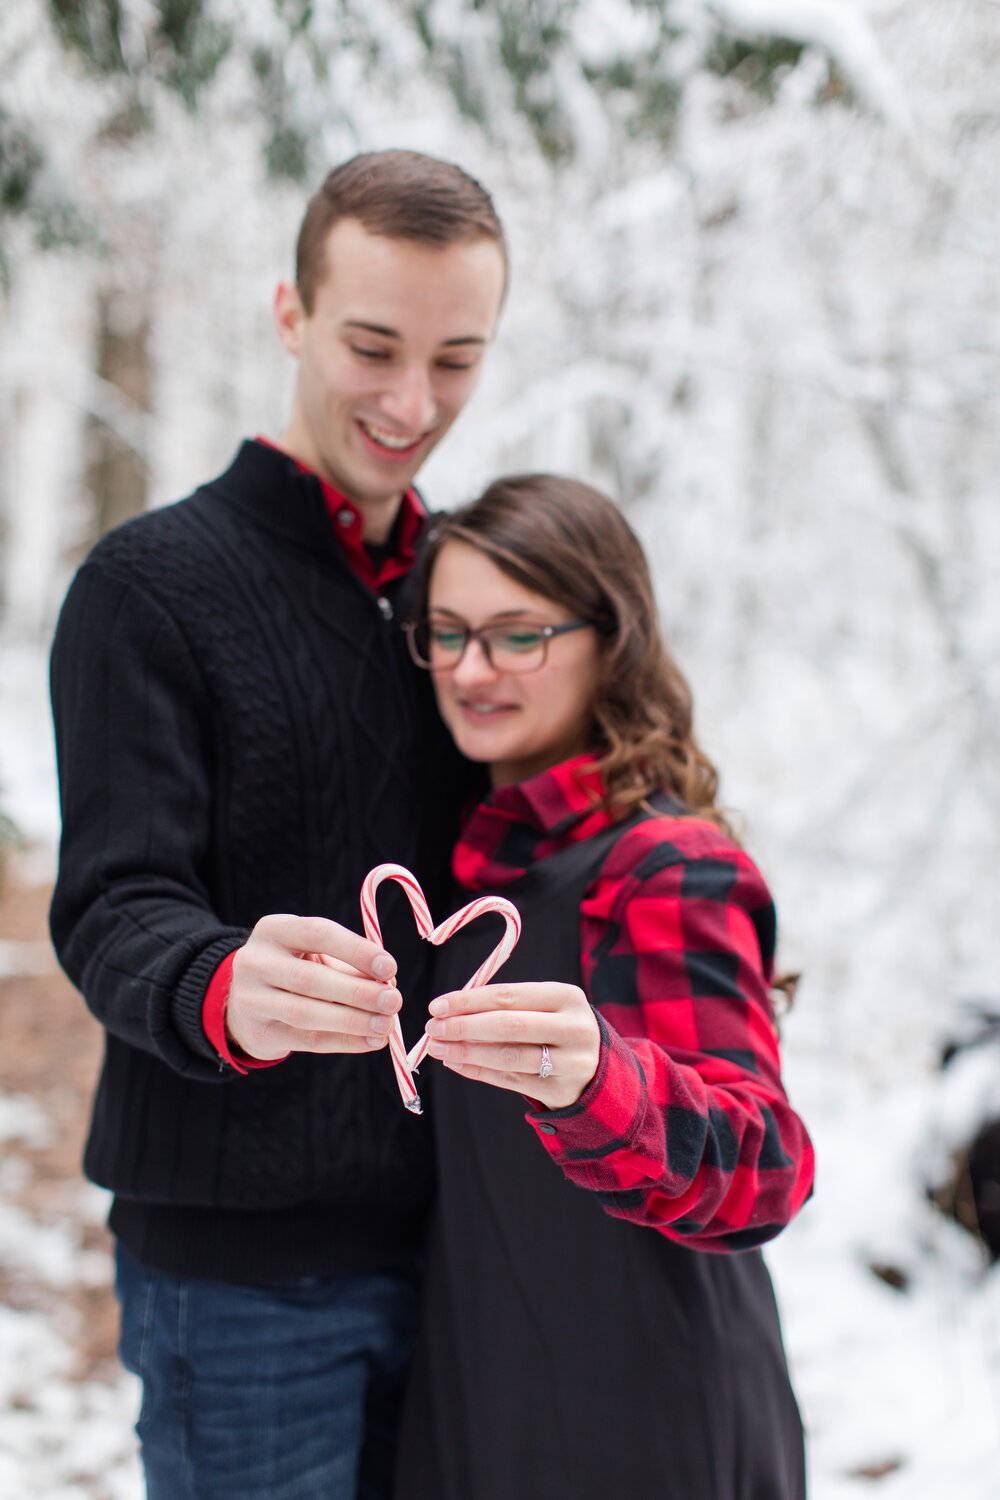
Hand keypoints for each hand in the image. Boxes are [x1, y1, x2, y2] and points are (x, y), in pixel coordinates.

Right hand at [226, 913, 400, 1059]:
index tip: (389, 967)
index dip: (356, 950)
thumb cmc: (295, 967)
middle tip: (393, 1001)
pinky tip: (370, 1041)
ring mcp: (251, 999)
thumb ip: (349, 965)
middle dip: (357, 992)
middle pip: (309, 978)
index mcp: (274, 929)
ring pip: (306, 1013)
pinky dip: (344, 1042)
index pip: (317, 933)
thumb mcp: (314, 954)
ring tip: (386, 1025)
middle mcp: (255, 962)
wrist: (247, 1001)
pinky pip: (306, 1040)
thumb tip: (388, 985)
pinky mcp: (258, 1033)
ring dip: (353, 1021)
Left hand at [423, 982, 600, 1108]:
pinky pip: (510, 1080)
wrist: (598, 1068)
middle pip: (509, 1026)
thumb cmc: (556, 1028)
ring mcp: (570, 1063)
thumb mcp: (544, 1007)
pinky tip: (456, 1063)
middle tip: (433, 1028)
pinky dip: (478, 1071)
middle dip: (464, 1026)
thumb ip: (505, 1005)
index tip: (437, 1005)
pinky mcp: (560, 1091)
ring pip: (508, 1057)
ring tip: (438, 1048)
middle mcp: (574, 1029)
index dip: (469, 1000)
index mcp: (567, 997)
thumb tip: (449, 1010)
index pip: (509, 996)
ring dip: (466, 1051)